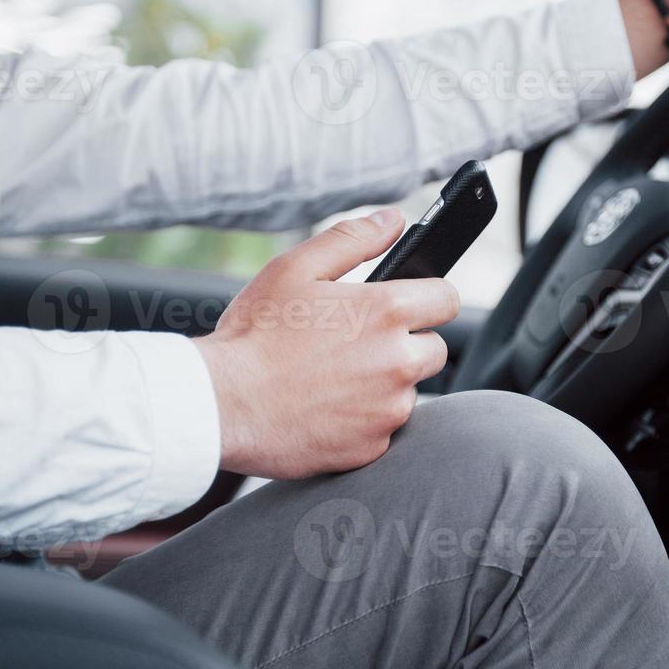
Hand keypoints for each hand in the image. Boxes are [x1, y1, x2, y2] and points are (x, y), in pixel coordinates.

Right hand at [193, 209, 459, 479]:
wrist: (220, 405)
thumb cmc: (254, 335)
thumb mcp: (295, 269)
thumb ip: (352, 239)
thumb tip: (393, 220)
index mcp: (385, 311)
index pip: (447, 300)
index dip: (428, 298)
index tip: (409, 304)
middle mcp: (397, 362)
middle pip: (436, 350)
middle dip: (407, 344)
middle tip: (359, 344)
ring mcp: (387, 410)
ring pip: (408, 391)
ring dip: (384, 385)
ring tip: (332, 378)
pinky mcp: (371, 447)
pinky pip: (382, 429)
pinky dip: (362, 421)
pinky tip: (325, 408)